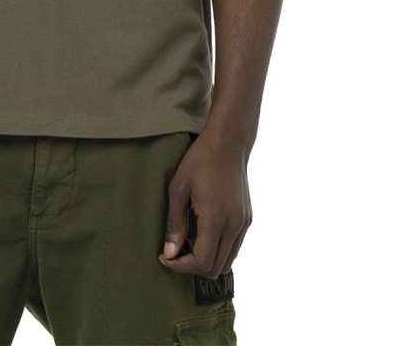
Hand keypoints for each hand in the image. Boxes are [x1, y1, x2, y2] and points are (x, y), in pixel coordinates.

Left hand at [158, 132, 251, 278]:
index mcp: (216, 219)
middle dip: (192, 267)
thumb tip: (169, 253)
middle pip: (215, 269)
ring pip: (227, 262)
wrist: (228, 142)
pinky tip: (202, 233)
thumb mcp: (178, 188)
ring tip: (187, 242)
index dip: (180, 266)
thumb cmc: (199, 160)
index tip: (164, 256)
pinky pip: (234, 247)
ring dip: (206, 260)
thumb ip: (175, 223)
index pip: (201, 262)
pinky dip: (218, 250)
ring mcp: (243, 223)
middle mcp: (234, 226)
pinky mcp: (246, 219)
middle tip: (174, 251)